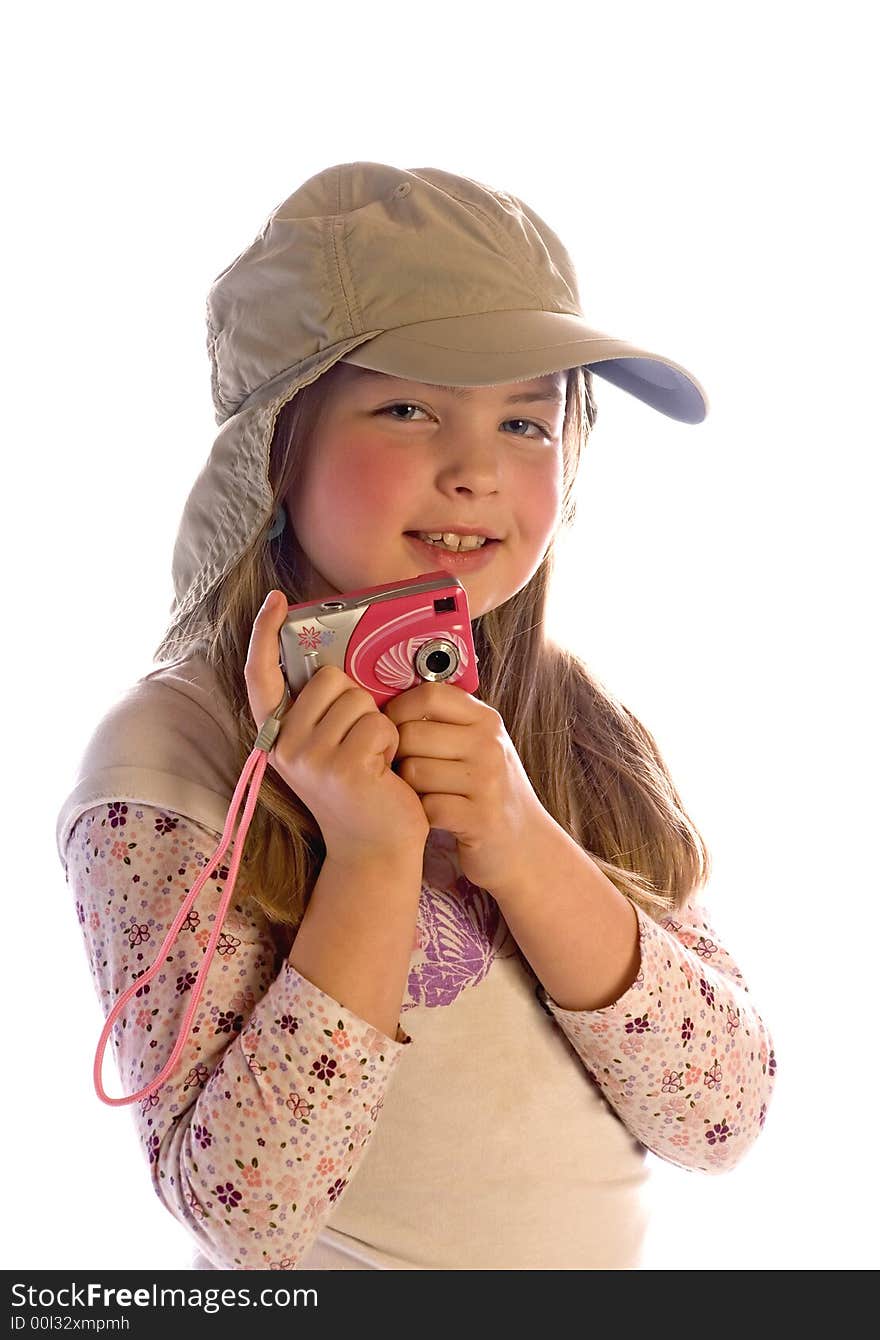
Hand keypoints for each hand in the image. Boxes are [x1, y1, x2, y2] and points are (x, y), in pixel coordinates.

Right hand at [245, 591, 429, 865]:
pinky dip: (391, 743)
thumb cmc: (362, 792)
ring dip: (377, 725)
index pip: (261, 677)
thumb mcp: (329, 749)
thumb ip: (322, 712)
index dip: (264, 635)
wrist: (375, 851)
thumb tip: (333, 665)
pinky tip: (383, 772)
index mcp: (279, 738)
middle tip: (359, 745)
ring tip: (372, 762)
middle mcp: (285, 747)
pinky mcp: (344, 767)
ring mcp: (311, 758)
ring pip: (359, 699)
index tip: (277, 600)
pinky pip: (379, 724)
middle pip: (330, 677)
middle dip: (357, 701)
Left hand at [382, 680, 549, 891]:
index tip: (395, 729)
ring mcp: (488, 782)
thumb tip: (387, 702)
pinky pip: (426, 807)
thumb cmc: (488, 791)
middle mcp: (489, 745)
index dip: (399, 709)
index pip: (429, 694)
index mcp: (486, 720)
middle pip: (411, 734)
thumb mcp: (479, 745)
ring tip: (423, 795)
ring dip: (408, 789)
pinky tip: (433, 817)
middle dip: (399, 756)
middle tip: (407, 773)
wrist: (525, 845)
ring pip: (413, 771)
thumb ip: (446, 721)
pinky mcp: (480, 819)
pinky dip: (422, 815)